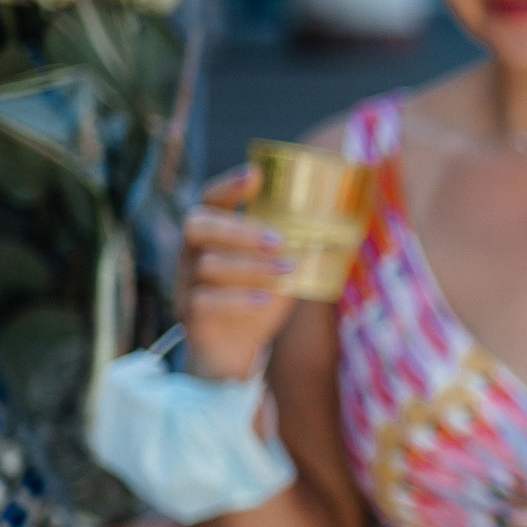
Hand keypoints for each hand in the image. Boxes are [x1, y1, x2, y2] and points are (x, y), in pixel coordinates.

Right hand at [179, 167, 295, 382]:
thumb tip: (341, 226)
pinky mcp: (188, 314)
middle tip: (280, 240)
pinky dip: (239, 299)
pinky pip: (205, 301)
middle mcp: (190, 253)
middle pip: (198, 226)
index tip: (255, 175)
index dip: (229, 186)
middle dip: (240, 230)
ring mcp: (185, 283)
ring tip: (288, 271)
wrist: (232, 351)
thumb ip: (293, 248)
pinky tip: (266, 299)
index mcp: (211, 234)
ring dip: (252, 266)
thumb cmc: (257, 299)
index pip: (210, 199)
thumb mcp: (277, 270)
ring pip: (208, 265)